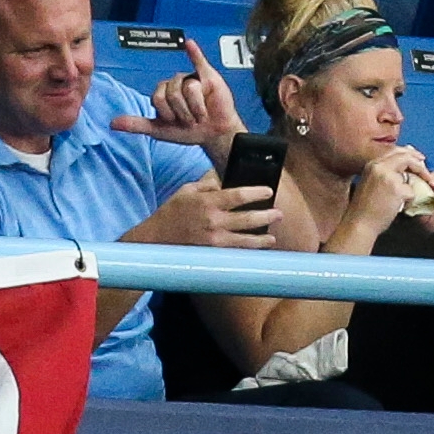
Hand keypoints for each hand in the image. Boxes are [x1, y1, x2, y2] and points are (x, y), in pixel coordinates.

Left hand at [109, 38, 247, 151]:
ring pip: (189, 88)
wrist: (213, 134)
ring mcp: (191, 78)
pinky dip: (194, 52)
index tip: (177, 123)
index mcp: (162, 93)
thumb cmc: (188, 131)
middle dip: (184, 112)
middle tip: (192, 119)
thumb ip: (137, 125)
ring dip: (196, 108)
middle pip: (172, 93)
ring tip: (202, 113)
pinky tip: (189, 44)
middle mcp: (175, 83)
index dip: (169, 114)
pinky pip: (199, 61)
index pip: (158, 98)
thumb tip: (112, 124)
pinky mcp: (207, 76)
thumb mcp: (159, 130)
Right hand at [130, 174, 279, 249]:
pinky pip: (234, 253)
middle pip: (247, 219)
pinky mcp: (211, 254)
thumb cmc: (171, 213)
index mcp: (208, 202)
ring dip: (261, 239)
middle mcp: (213, 221)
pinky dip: (246, 251)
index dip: (256, 193)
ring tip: (272, 238)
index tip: (268, 191)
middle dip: (266, 216)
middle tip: (278, 214)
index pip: (238, 195)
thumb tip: (223, 179)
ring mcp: (213, 240)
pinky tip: (255, 251)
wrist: (155, 240)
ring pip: (244, 240)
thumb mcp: (187, 190)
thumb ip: (207, 183)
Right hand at [345, 145, 433, 236]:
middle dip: (418, 163)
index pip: (394, 150)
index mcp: (372, 164)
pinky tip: (399, 207)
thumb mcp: (371, 183)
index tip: (419, 159)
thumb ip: (385, 173)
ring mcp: (388, 176)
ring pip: (410, 173)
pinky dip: (409, 200)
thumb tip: (403, 168)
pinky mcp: (396, 189)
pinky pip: (411, 191)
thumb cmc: (365, 209)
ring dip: (415, 183)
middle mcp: (379, 166)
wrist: (359, 224)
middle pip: (405, 156)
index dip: (409, 153)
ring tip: (408, 195)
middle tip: (427, 172)